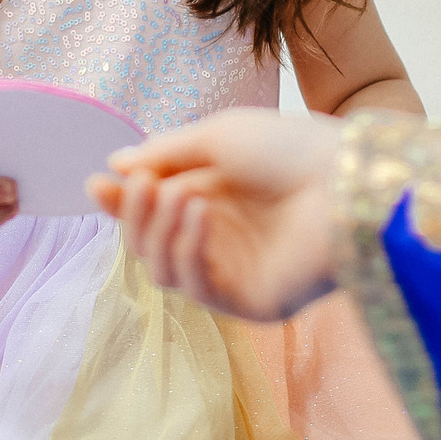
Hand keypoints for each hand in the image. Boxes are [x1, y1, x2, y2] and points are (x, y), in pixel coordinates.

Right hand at [88, 110, 341, 322]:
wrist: (345, 177)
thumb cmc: (291, 148)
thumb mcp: (219, 137)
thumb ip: (166, 154)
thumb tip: (116, 166)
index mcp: (216, 198)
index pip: (154, 211)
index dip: (123, 200)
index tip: (95, 183)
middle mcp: (223, 238)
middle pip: (151, 244)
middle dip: (135, 216)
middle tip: (139, 188)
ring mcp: (236, 273)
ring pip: (166, 270)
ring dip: (160, 232)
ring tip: (180, 196)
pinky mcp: (252, 303)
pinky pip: (199, 289)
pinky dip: (188, 252)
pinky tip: (200, 218)